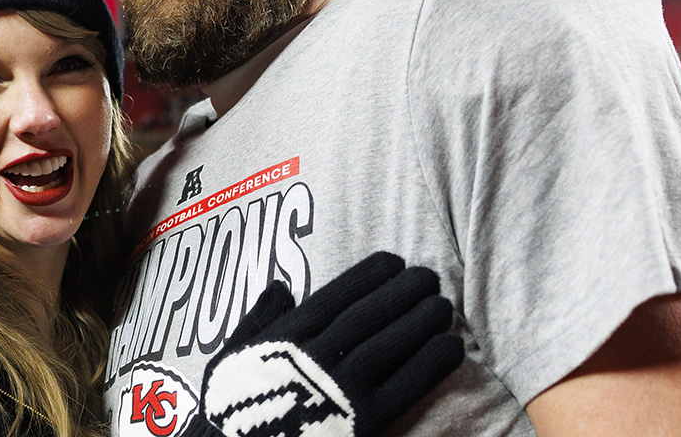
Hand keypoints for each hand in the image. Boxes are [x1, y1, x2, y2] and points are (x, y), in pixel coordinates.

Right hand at [199, 252, 462, 435]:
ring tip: (444, 306)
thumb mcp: (230, 358)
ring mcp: (339, 391)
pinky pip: (403, 388)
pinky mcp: (361, 423)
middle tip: (429, 276)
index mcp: (284, 339)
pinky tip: (450, 348)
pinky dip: (429, 366)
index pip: (334, 298)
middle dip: (402, 293)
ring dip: (421, 322)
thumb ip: (257, 321)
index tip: (393, 260)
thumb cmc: (232, 411)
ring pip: (388, 346)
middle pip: (367, 317)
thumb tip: (281, 287)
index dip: (367, 276)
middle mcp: (314, 359)